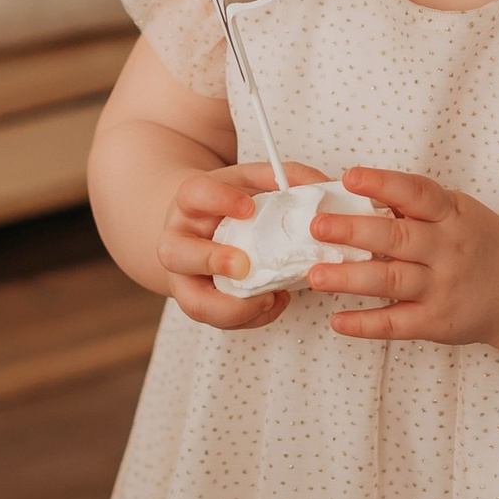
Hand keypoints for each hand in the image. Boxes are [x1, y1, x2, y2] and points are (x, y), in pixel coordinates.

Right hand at [158, 158, 322, 331]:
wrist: (198, 225)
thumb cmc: (227, 204)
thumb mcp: (251, 181)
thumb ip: (285, 177)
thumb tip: (322, 185)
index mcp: (190, 203)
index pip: (194, 195)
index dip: (219, 200)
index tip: (248, 207)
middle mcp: (178, 241)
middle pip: (176, 254)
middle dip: (212, 261)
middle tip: (244, 266)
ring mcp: (185, 278)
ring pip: (194, 302)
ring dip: (234, 308)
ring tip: (269, 297)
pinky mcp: (199, 303)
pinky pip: (219, 321)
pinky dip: (251, 317)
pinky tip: (273, 301)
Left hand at [311, 167, 498, 348]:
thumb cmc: (478, 243)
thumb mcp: (456, 211)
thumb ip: (411, 203)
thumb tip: (350, 188)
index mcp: (450, 214)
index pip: (416, 193)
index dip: (383, 183)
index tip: (351, 176)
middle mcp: (446, 249)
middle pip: (396, 238)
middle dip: (353, 231)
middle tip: (318, 227)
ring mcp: (441, 287)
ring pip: (390, 281)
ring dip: (349, 278)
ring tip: (316, 275)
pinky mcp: (436, 321)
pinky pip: (396, 324)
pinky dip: (365, 324)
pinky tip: (339, 320)